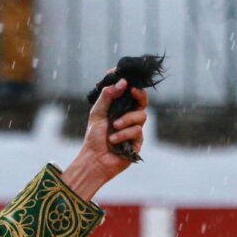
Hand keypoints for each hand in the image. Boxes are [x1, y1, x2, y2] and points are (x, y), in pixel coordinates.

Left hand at [62, 77, 148, 200]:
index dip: (130, 83)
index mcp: (119, 109)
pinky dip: (123, 134)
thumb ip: (107, 97)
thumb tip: (122, 82)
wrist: (94, 160)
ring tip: (113, 128)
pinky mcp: (138, 141)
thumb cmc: (94, 138)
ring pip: (141, 115)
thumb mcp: (97, 114)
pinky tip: (114, 141)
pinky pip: (137, 131)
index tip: (125, 77)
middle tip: (132, 91)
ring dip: (126, 120)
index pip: (128, 92)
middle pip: (142, 100)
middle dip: (139, 95)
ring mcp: (135, 128)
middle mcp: (129, 116)